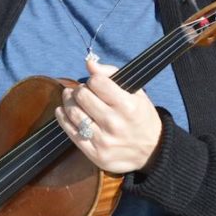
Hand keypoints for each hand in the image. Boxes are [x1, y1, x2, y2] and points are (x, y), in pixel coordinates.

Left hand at [55, 58, 162, 173]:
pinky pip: (71, 132)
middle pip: (82, 96)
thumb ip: (112, 75)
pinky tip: (63, 111)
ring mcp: (103, 140)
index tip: (95, 82)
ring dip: (69, 101)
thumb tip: (89, 63)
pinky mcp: (94, 153)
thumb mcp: (136, 93)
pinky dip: (63, 118)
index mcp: (127, 106)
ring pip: (73, 113)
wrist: (152, 150)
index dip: (93, 79)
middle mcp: (114, 123)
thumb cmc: (142, 116)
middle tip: (82, 90)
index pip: (97, 82)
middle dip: (79, 89)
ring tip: (71, 96)